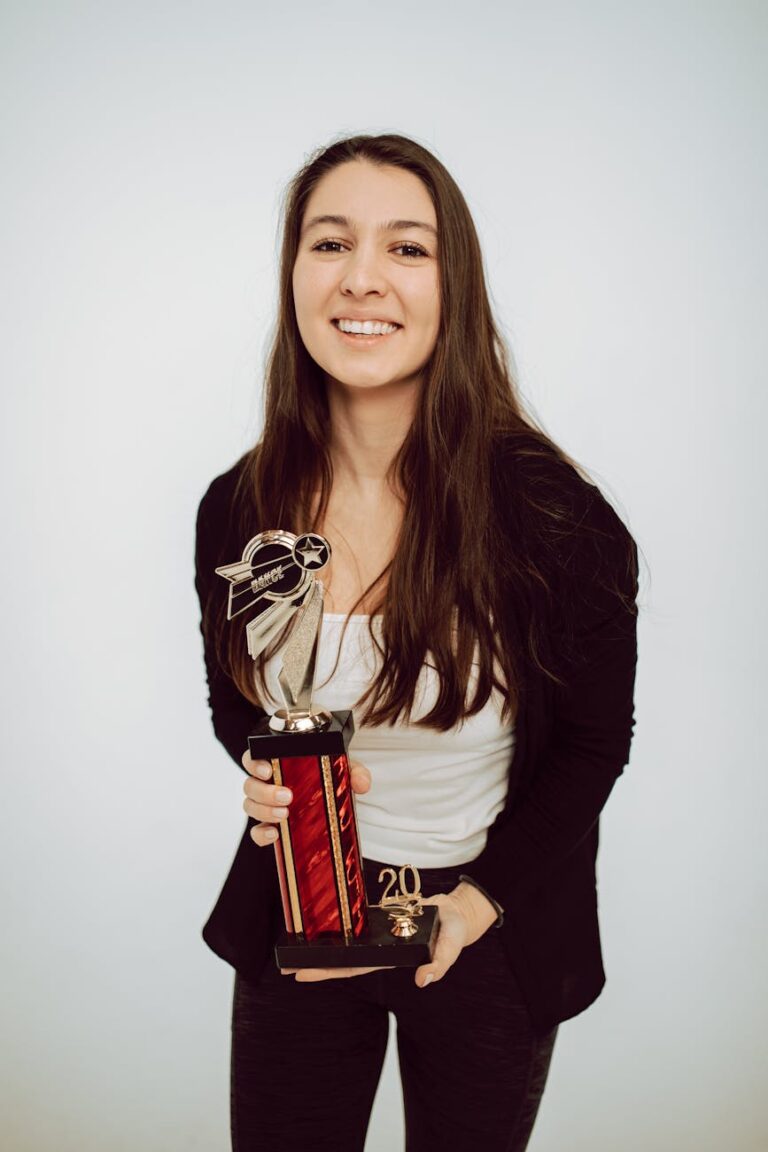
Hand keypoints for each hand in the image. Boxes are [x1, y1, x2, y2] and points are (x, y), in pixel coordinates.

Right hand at [241, 750, 371, 847]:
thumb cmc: (330, 779)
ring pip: (249, 806)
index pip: (253, 758)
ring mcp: (265, 806)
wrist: (333, 804)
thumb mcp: (344, 771)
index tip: (268, 770)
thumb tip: (361, 784)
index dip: (254, 763)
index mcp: (278, 763)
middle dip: (265, 792)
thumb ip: (355, 772)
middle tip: (287, 796)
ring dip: (263, 811)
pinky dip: (261, 835)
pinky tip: (275, 835)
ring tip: (285, 815)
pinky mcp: (269, 827)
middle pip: (250, 785)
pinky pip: (256, 832)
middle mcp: (267, 784)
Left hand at [284, 882, 497, 985]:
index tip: (302, 974)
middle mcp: (379, 948)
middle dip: (316, 964)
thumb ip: (440, 964)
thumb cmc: (453, 932)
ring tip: (296, 945)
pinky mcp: (380, 918)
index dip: (328, 972)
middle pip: (342, 959)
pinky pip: (356, 923)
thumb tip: (423, 980)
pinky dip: (339, 924)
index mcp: (389, 958)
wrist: (456, 913)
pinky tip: (321, 922)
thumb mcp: (450, 946)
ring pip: (346, 942)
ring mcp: (378, 934)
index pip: (352, 968)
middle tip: (286, 967)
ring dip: (323, 945)